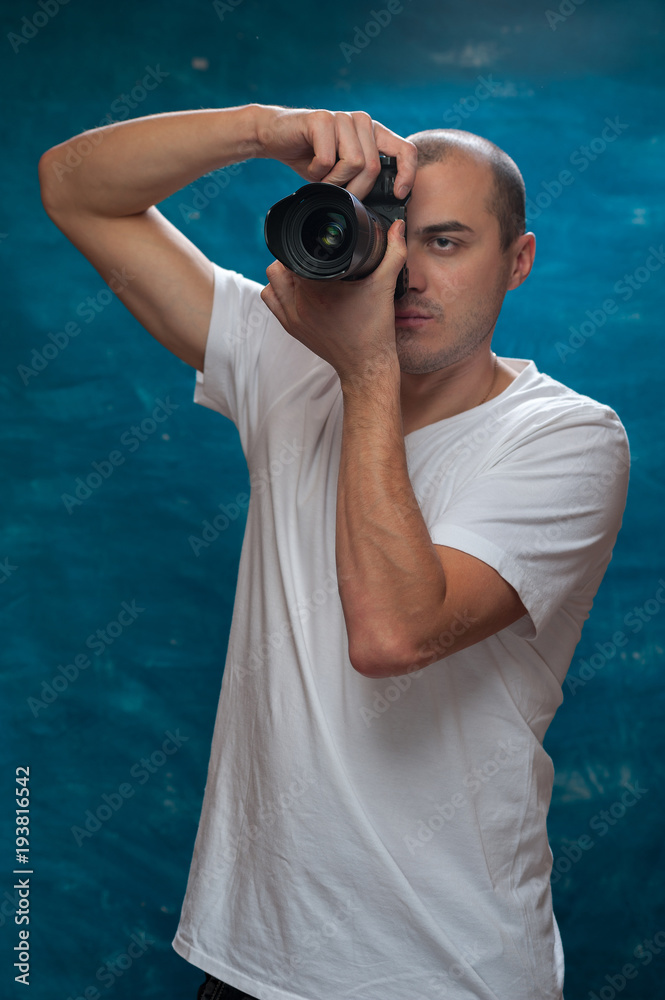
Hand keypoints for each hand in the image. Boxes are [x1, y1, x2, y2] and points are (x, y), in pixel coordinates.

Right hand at [253, 104, 416, 199]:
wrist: (275, 136)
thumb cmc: (310, 156)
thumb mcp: (342, 171)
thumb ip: (363, 178)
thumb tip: (385, 202)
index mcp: (373, 133)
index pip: (405, 150)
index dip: (407, 174)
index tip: (397, 195)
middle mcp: (362, 122)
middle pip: (373, 167)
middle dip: (355, 189)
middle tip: (337, 190)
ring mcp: (343, 118)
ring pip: (354, 163)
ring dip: (335, 181)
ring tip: (323, 179)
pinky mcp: (322, 119)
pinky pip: (328, 159)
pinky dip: (317, 172)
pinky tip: (311, 166)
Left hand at [260, 218, 406, 386]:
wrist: (367, 366)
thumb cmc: (374, 331)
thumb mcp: (385, 287)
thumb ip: (393, 253)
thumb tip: (397, 227)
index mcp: (317, 290)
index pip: (295, 255)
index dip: (305, 245)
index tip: (319, 246)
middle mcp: (299, 304)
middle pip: (279, 266)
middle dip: (293, 259)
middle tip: (313, 259)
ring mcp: (292, 318)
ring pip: (271, 283)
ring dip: (283, 275)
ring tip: (303, 273)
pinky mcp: (291, 328)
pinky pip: (271, 302)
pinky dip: (279, 292)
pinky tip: (297, 290)